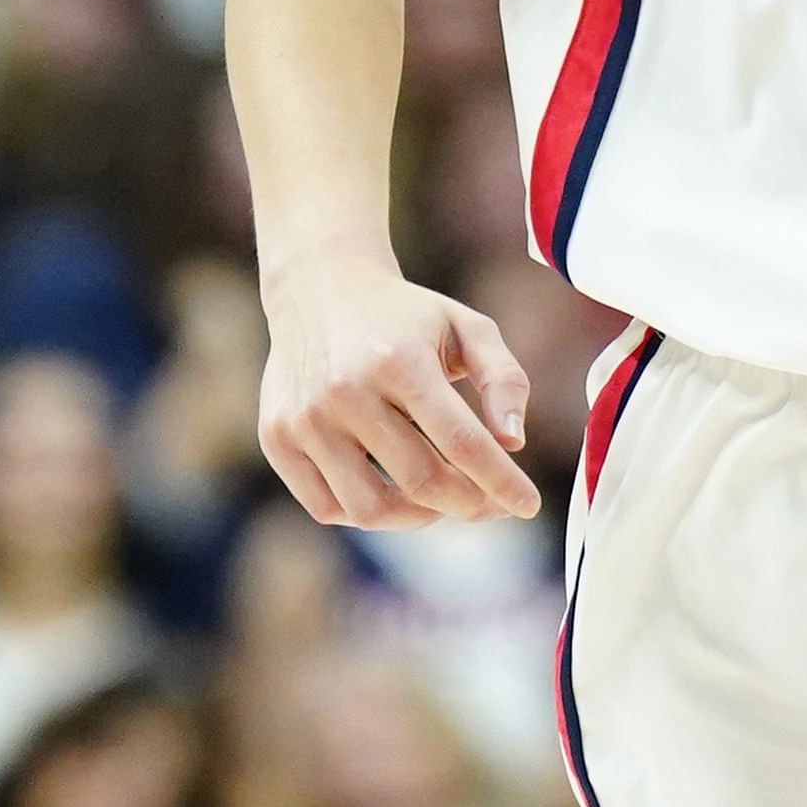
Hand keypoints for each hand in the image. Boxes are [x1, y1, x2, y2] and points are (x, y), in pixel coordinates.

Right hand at [256, 254, 538, 527]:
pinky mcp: (276, 438)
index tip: (529, 506)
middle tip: (492, 504)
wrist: (320, 289)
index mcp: (399, 360)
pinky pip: (329, 508)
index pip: (461, 441)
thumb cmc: (407, 317)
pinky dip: (369, 514)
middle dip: (469, 504)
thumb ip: (503, 379)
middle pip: (421, 481)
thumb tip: (513, 443)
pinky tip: (395, 494)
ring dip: (420, 517)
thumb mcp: (467, 328)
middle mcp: (345, 391)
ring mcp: (304, 419)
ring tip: (444, 499)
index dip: (501, 482)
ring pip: (371, 509)